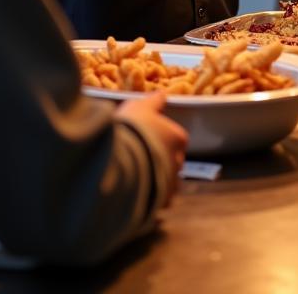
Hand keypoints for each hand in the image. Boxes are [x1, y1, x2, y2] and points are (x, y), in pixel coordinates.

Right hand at [115, 91, 186, 205]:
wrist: (119, 160)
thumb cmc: (132, 129)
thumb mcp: (140, 106)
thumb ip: (153, 101)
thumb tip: (162, 93)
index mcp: (178, 137)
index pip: (178, 139)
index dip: (165, 140)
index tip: (151, 140)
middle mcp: (178, 161)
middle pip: (173, 162)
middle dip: (162, 161)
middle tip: (143, 159)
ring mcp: (168, 184)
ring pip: (166, 184)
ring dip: (156, 182)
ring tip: (137, 180)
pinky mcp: (157, 204)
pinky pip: (156, 203)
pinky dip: (148, 200)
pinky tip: (134, 195)